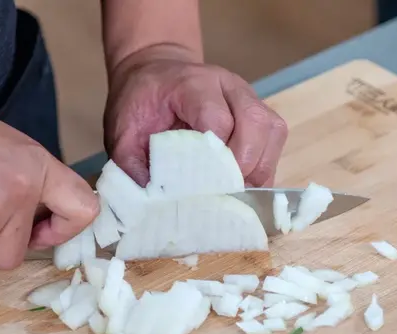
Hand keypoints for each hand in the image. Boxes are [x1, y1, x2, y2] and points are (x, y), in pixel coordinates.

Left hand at [104, 45, 287, 187]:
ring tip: (237, 193)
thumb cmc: (139, 102)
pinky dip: (263, 166)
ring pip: (272, 130)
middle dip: (244, 165)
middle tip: (225, 194)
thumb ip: (131, 162)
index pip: (217, 119)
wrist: (155, 71)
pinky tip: (244, 184)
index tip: (203, 186)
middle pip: (255, 122)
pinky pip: (274, 139)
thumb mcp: (122, 129)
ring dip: (259, 167)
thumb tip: (154, 198)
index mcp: (191, 84)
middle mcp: (227, 86)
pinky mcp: (257, 111)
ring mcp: (247, 96)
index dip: (215, 156)